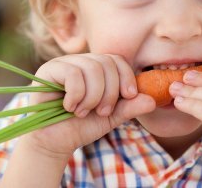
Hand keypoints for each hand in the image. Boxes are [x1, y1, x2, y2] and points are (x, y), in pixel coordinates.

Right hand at [25, 53, 155, 158]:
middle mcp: (82, 61)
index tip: (129, 95)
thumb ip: (130, 107)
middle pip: (107, 63)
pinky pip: (73, 73)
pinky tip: (69, 107)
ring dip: (93, 96)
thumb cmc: (83, 126)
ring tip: (84, 112)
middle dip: (110, 92)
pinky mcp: (48, 70)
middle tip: (102, 111)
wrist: (55, 142)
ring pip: (92, 68)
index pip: (117, 60)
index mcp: (97, 68)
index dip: (126, 76)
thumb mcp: (112, 116)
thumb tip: (152, 100)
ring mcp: (64, 63)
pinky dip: (77, 94)